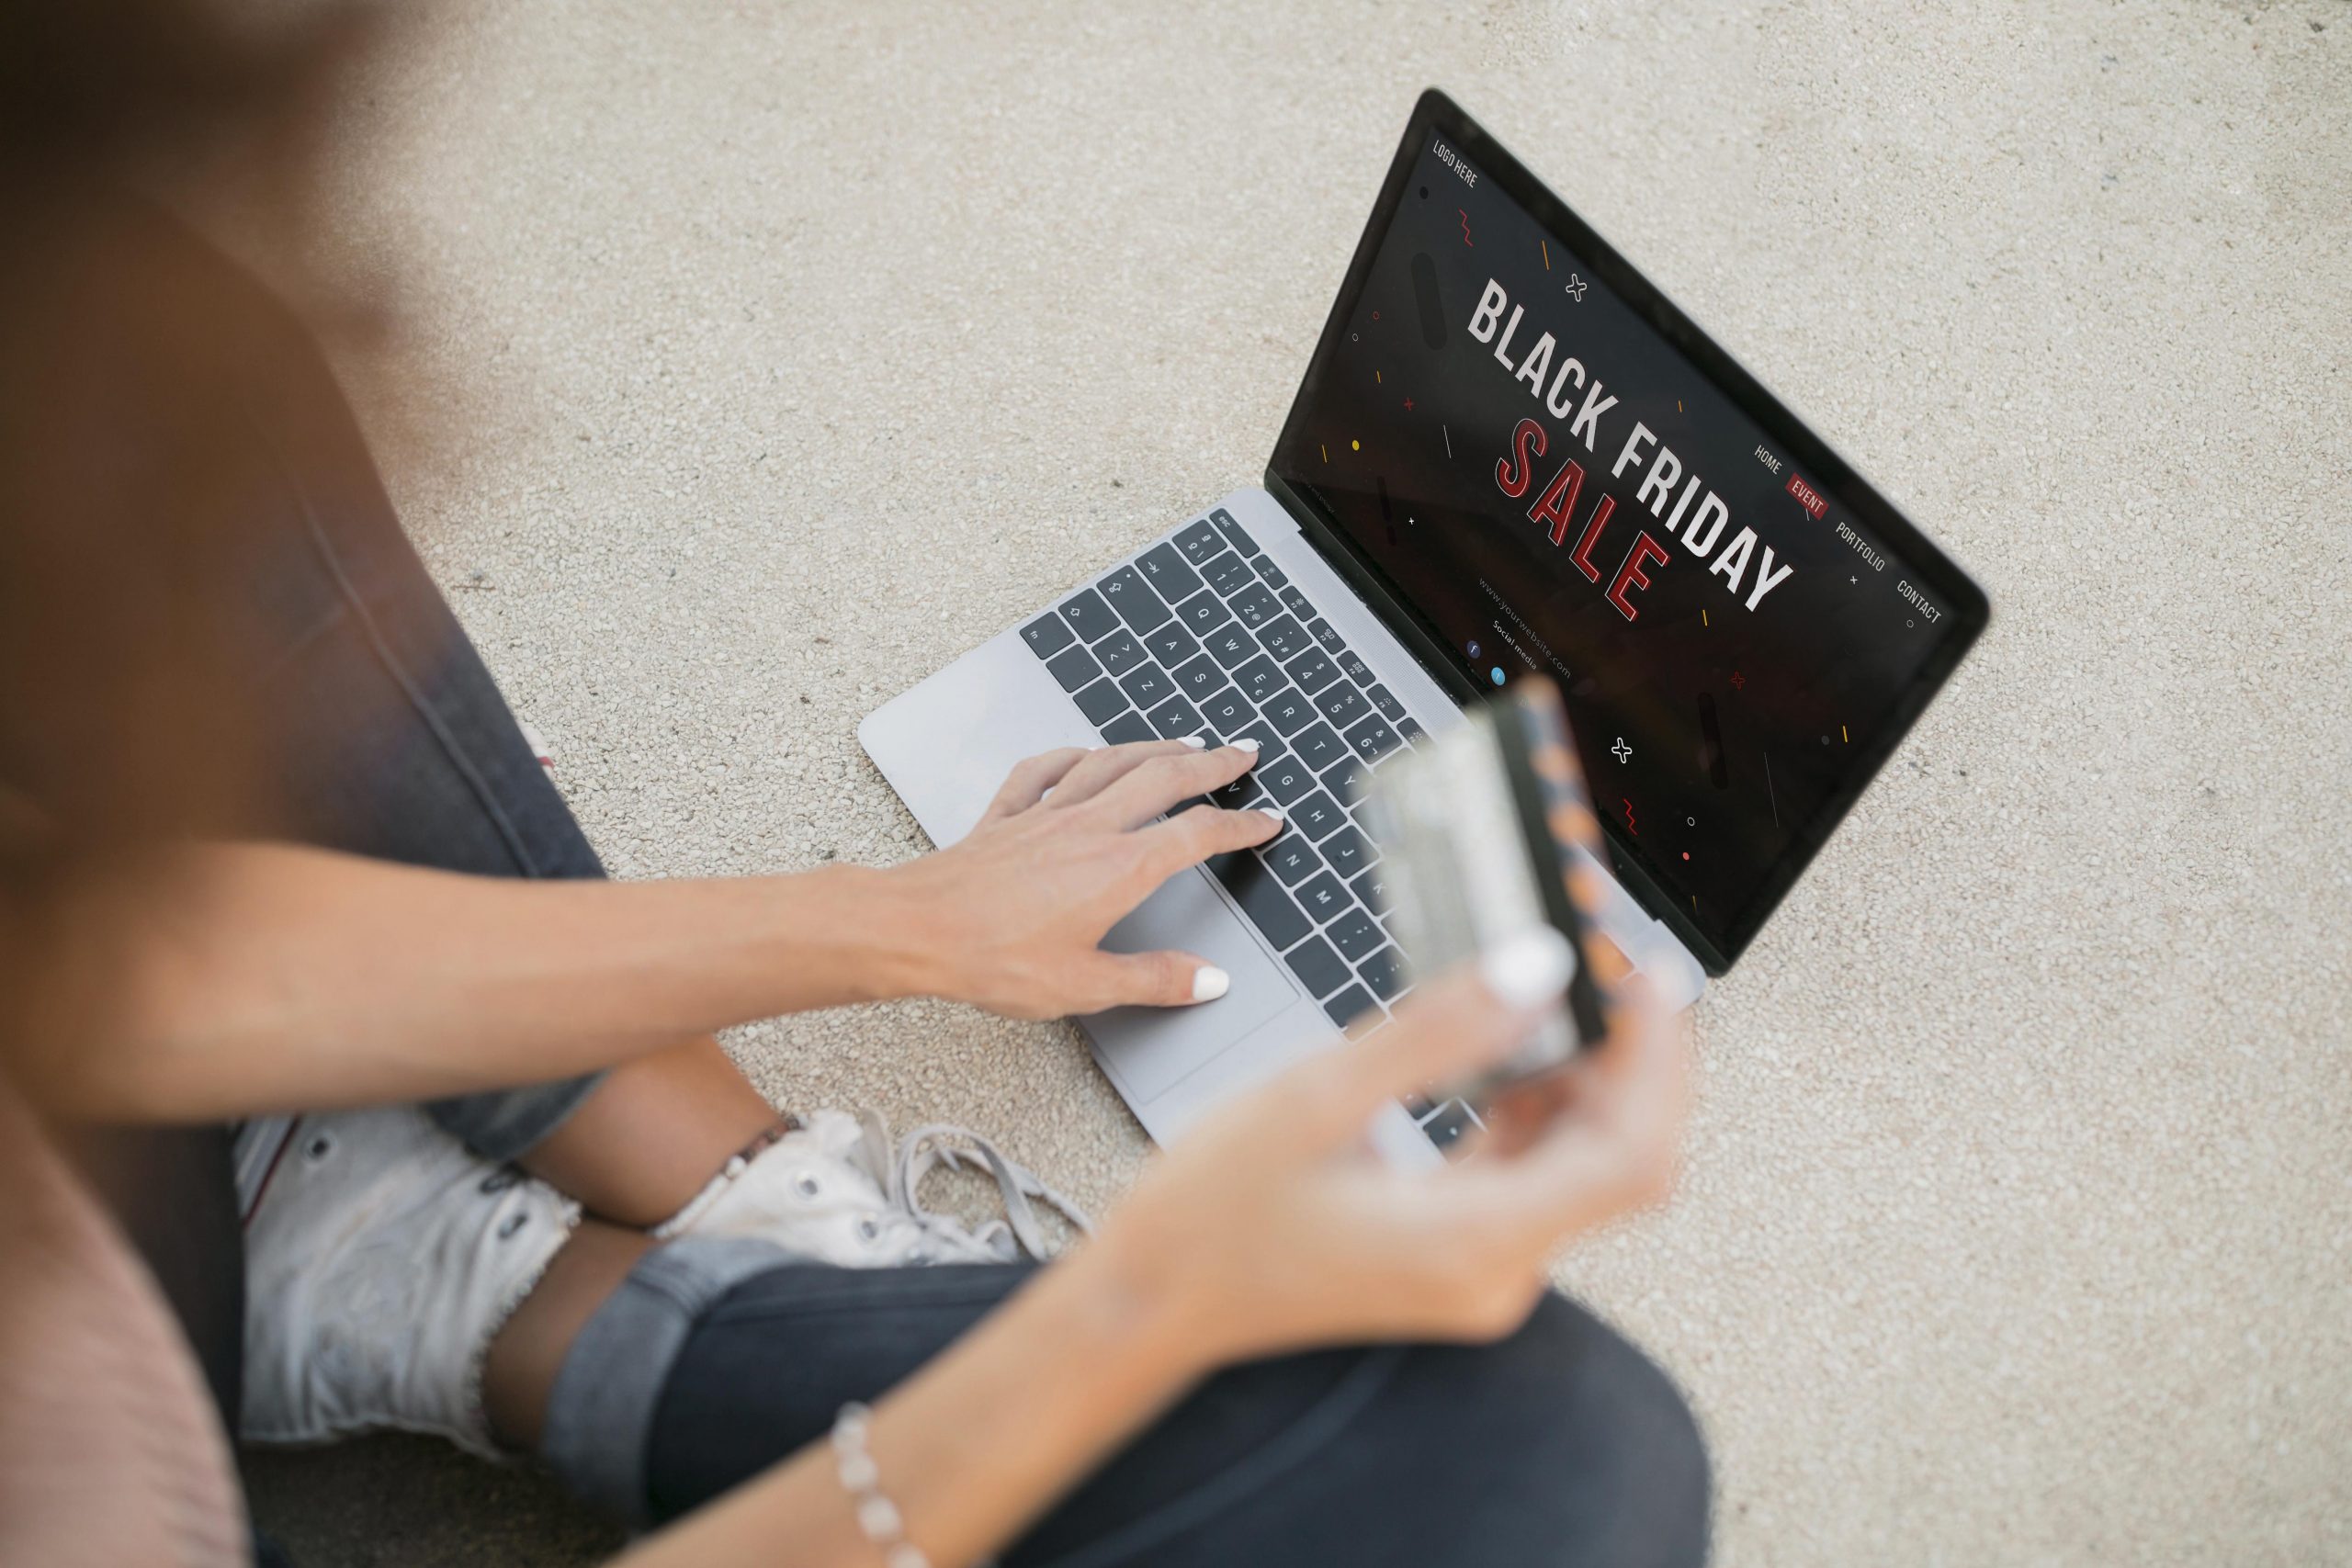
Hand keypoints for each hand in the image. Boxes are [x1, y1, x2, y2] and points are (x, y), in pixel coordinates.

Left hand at [874, 739, 1282, 1017]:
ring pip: (1111, 762)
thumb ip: (1154, 980)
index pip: (1197, 835)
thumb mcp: (1086, 986)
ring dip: (1153, 747)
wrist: (917, 929)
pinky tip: (1084, 752)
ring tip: (1183, 742)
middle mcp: (1088, 828)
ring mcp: (1045, 815)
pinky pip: (1044, 770)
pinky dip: (1072, 754)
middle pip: (1163, 778)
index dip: (1240, 827)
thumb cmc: (993, 959)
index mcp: (1119, 868)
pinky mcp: (1006, 817)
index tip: (1267, 822)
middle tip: (1243, 752)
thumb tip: (1209, 980)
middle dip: (1211, 763)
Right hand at [1088, 929, 1687, 1369]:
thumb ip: (1438, 1032)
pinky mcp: (1457, 1253)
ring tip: (1564, 990)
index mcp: (1472, 1242)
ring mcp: (1480, 1269)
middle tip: (1614, 969)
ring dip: (1587, 1077)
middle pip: (1623, 1159)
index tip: (1644, 981)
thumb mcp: (1316, 1098)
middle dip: (1634, 1058)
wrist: (1150, 1300)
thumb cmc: (1210, 1217)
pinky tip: (1513, 1050)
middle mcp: (1495, 1272)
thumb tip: (1536, 968)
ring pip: (1582, 1164)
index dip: (1659, 1061)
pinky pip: (1532, 1176)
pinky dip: (1538, 1109)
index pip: (1629, 1155)